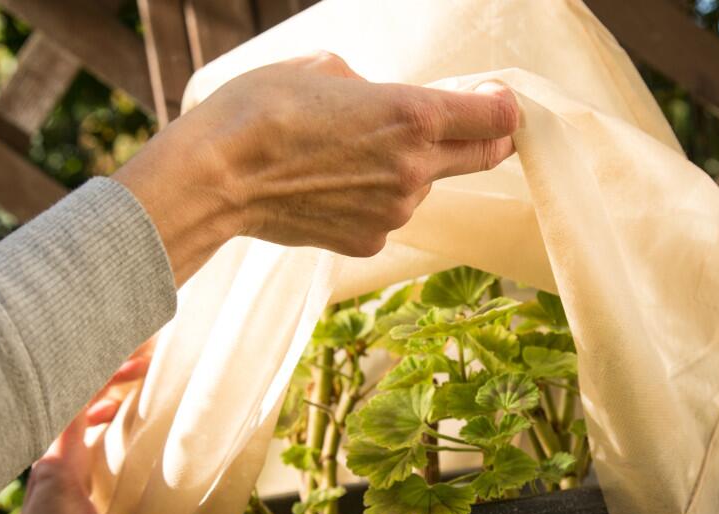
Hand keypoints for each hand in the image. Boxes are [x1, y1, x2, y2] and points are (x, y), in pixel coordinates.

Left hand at [0, 354, 222, 513]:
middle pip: (77, 402)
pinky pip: (77, 440)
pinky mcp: (57, 491)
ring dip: (104, 397)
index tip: (143, 357)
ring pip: (74, 419)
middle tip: (149, 360)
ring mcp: (52, 477)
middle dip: (112, 376)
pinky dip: (97, 423)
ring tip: (137, 384)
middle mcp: (52, 465)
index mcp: (60, 469)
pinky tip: (117, 431)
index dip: (108, 372)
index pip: (78, 401)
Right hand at [114, 51, 519, 283]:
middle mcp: (415, 170)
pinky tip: (331, 183)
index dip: (503, 106)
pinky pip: (389, 213)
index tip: (494, 100)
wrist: (216, 176)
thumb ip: (375, 87)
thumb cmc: (262, 108)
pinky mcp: (369, 241)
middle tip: (468, 122)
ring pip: (425, 185)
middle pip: (483, 158)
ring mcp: (394, 212)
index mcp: (414, 116)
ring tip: (349, 151)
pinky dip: (375, 197)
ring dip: (409, 167)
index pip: (497, 118)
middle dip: (481, 138)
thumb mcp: (326, 66)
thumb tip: (383, 102)